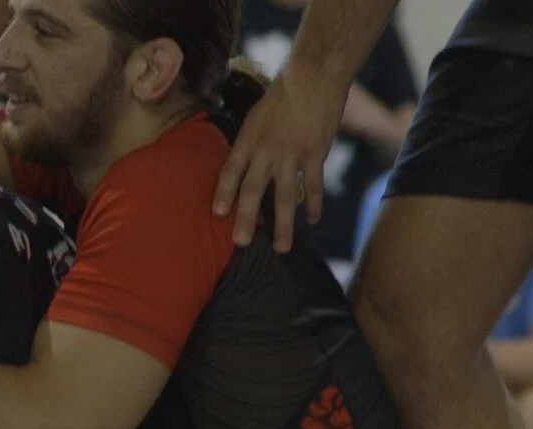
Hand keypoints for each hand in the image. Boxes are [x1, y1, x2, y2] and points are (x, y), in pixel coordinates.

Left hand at [212, 68, 346, 252]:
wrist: (314, 77)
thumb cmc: (283, 94)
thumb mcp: (256, 116)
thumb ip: (251, 143)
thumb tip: (242, 167)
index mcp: (249, 139)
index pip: (231, 171)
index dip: (223, 193)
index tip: (217, 214)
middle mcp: (267, 149)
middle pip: (253, 189)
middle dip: (246, 218)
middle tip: (240, 243)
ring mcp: (292, 153)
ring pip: (286, 195)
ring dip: (284, 224)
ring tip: (282, 248)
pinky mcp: (315, 153)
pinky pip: (314, 185)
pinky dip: (314, 204)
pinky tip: (312, 221)